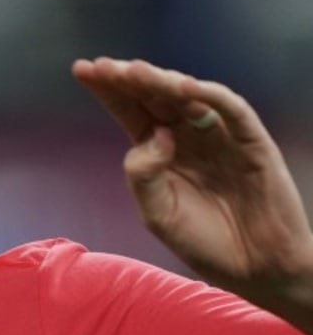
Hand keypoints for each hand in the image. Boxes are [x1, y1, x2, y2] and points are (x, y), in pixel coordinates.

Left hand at [72, 58, 312, 324]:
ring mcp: (219, 134)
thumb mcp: (158, 214)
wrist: (253, 266)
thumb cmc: (203, 241)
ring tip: (134, 72)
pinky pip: (231, 110)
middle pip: (154, 96)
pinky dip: (209, 96)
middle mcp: (187, 135)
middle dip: (128, 78)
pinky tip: (184, 88)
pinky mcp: (251, 140)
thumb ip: (144, 177)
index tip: (81, 70)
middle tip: (102, 67)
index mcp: (158, 149)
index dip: (108, 89)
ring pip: (188, 96)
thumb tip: (155, 136)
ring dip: (161, 81)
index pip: (129, 110)